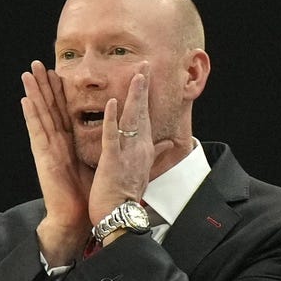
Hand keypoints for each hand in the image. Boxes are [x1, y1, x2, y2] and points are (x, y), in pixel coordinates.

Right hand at [21, 60, 92, 263]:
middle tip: (38, 63)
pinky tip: (25, 99)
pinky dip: (31, 116)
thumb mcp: (99, 164)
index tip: (59, 71)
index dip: (61, 92)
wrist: (78, 217)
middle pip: (50, 108)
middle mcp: (57, 143)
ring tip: (27, 73)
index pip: (65, 112)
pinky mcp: (44, 158)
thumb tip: (117, 137)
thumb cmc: (89, 194)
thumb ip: (103, 148)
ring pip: (40, 115)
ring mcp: (48, 149)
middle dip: (44, 85)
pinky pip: (37, 132)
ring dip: (34, 93)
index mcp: (70, 143)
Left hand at [88, 63, 173, 225]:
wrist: (120, 217)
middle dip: (143, 87)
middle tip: (145, 63)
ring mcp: (127, 153)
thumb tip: (168, 143)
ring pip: (131, 119)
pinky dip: (113, 119)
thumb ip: (155, 153)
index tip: (146, 75)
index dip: (145, 95)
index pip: (145, 116)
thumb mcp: (144, 170)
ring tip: (137, 74)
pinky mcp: (112, 161)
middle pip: (142, 112)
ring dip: (134, 96)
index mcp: (142, 149)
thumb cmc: (126, 195)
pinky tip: (112, 102)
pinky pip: (113, 137)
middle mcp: (138, 148)